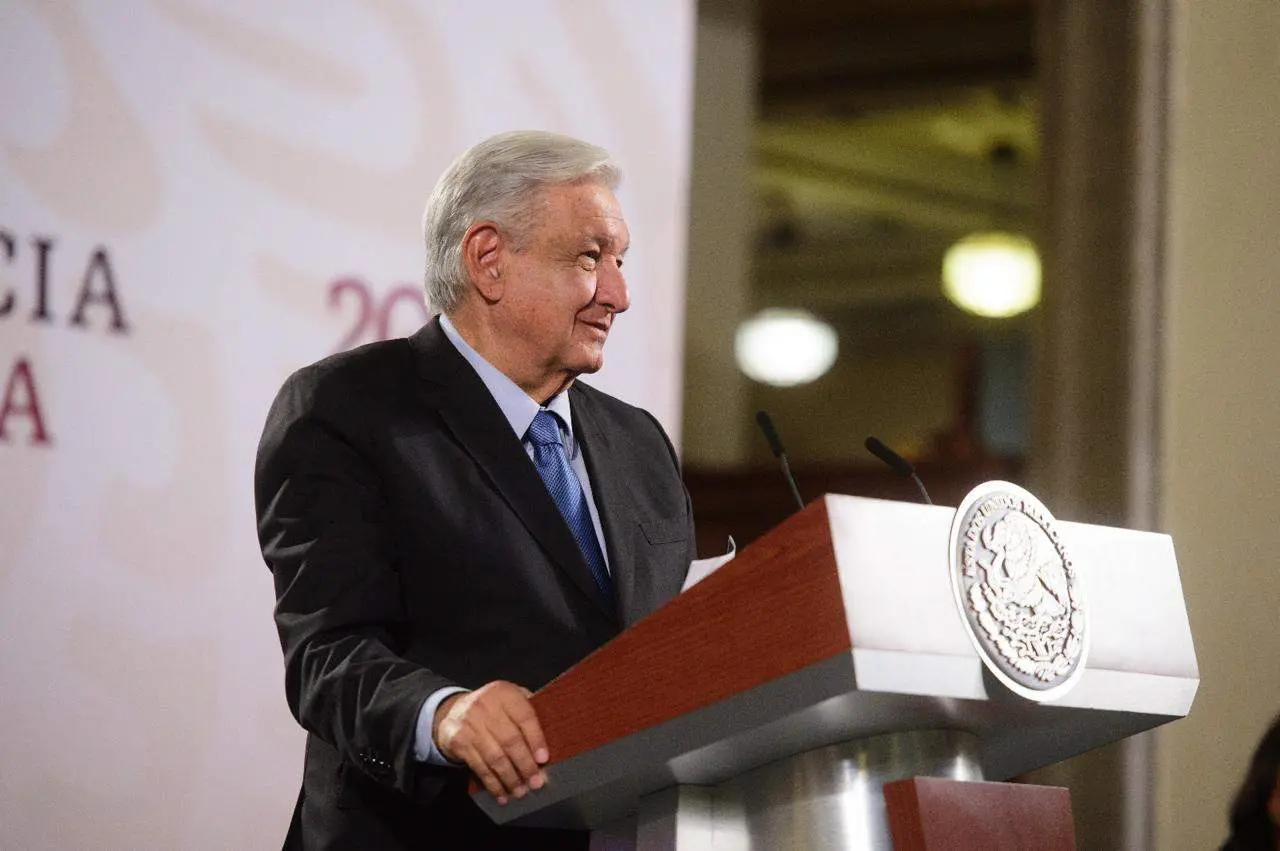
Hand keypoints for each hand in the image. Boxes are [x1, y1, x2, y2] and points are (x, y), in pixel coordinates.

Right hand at [433, 681, 549, 804]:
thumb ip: (528, 710)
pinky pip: (479, 766)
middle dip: (525, 765)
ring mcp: (469, 724)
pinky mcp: (458, 742)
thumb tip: (553, 738)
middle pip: (510, 740)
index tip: (543, 759)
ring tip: (521, 791)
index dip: (536, 739)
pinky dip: (492, 783)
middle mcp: (485, 706)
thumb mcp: (509, 699)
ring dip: (510, 778)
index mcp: (504, 693)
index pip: (524, 716)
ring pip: (494, 757)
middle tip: (536, 782)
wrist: (452, 712)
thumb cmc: (492, 708)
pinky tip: (501, 794)